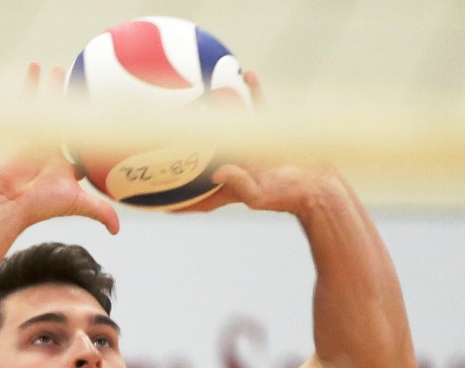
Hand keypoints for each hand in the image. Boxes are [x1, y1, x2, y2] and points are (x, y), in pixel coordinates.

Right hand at [0, 64, 118, 233]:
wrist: (12, 200)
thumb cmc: (41, 204)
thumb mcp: (78, 203)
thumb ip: (101, 212)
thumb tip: (117, 230)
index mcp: (66, 162)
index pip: (84, 145)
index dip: (96, 137)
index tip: (110, 122)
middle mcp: (52, 146)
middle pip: (68, 120)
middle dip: (76, 106)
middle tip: (86, 89)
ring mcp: (37, 136)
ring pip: (49, 107)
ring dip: (54, 88)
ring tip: (61, 69)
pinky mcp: (22, 128)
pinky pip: (27, 100)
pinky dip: (31, 82)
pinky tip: (36, 65)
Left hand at [173, 73, 349, 218]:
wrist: (317, 185)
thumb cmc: (287, 195)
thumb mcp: (259, 194)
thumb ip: (238, 183)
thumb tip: (217, 171)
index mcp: (227, 185)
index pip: (193, 195)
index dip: (171, 198)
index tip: (147, 198)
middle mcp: (234, 165)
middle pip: (201, 157)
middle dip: (182, 152)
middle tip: (159, 140)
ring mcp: (251, 148)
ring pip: (225, 128)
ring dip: (212, 114)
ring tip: (195, 97)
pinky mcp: (270, 133)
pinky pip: (257, 107)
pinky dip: (252, 91)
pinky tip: (246, 74)